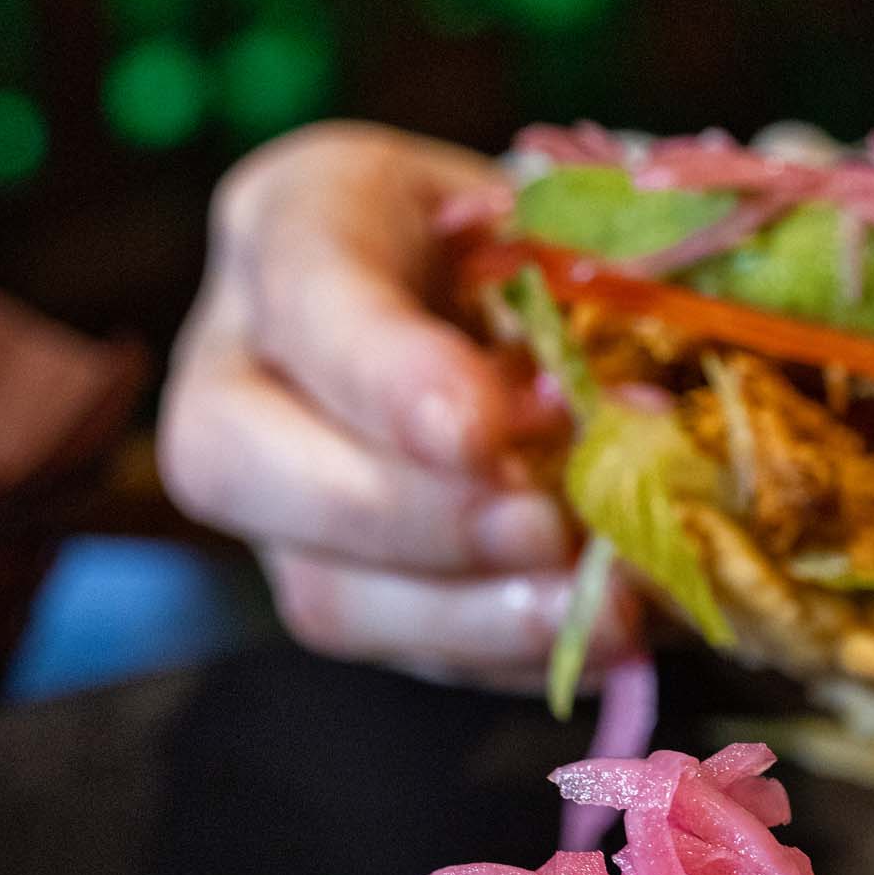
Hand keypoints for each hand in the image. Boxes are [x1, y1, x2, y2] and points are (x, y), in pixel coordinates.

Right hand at [159, 122, 631, 688]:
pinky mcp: (340, 592)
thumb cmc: (554, 246)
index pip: (305, 291)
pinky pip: (402, 653)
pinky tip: (599, 639)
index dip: (386, 376)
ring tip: (604, 612)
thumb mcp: (573, 234)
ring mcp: (276, 500)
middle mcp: (243, 362)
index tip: (481, 433)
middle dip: (411, 518)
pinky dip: (511, 655)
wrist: (550, 311)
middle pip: (241, 463)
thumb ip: (584, 306)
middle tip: (548, 531)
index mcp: (299, 219)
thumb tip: (632, 429)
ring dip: (472, 618)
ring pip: (320, 590)